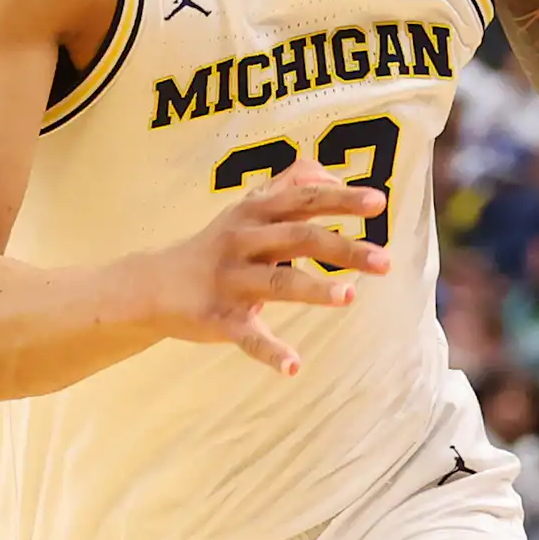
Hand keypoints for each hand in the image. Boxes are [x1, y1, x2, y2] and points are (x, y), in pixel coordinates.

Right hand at [137, 162, 390, 375]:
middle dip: (344, 249)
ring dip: (314, 290)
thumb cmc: (215, 245)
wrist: (153, 285)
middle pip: (299, 238)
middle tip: (385, 262)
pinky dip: (270, 352)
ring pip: (277, 284)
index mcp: (254, 213)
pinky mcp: (218, 318)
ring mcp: (231, 281)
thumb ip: (287, 186)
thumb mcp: (247, 208)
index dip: (341, 199)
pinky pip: (248, 337)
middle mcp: (243, 241)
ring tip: (350, 297)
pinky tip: (294, 366)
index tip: (377, 202)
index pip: (304, 200)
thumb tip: (331, 173)